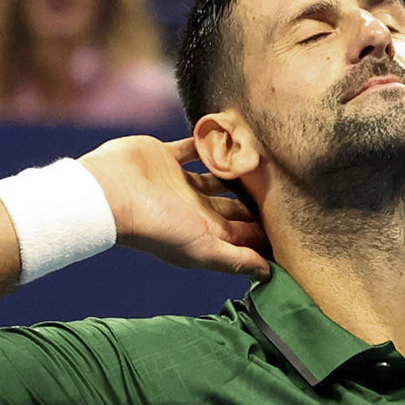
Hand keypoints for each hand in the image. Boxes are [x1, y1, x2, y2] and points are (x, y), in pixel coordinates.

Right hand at [83, 136, 270, 275]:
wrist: (110, 194)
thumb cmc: (158, 226)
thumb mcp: (204, 249)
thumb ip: (236, 260)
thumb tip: (269, 274)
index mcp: (204, 232)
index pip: (243, 234)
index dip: (265, 230)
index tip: (294, 221)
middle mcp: (194, 209)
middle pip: (233, 205)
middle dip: (256, 199)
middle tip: (288, 183)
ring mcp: (180, 182)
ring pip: (216, 174)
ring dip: (236, 167)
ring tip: (264, 155)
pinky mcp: (167, 157)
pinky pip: (193, 146)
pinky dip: (209, 139)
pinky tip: (231, 130)